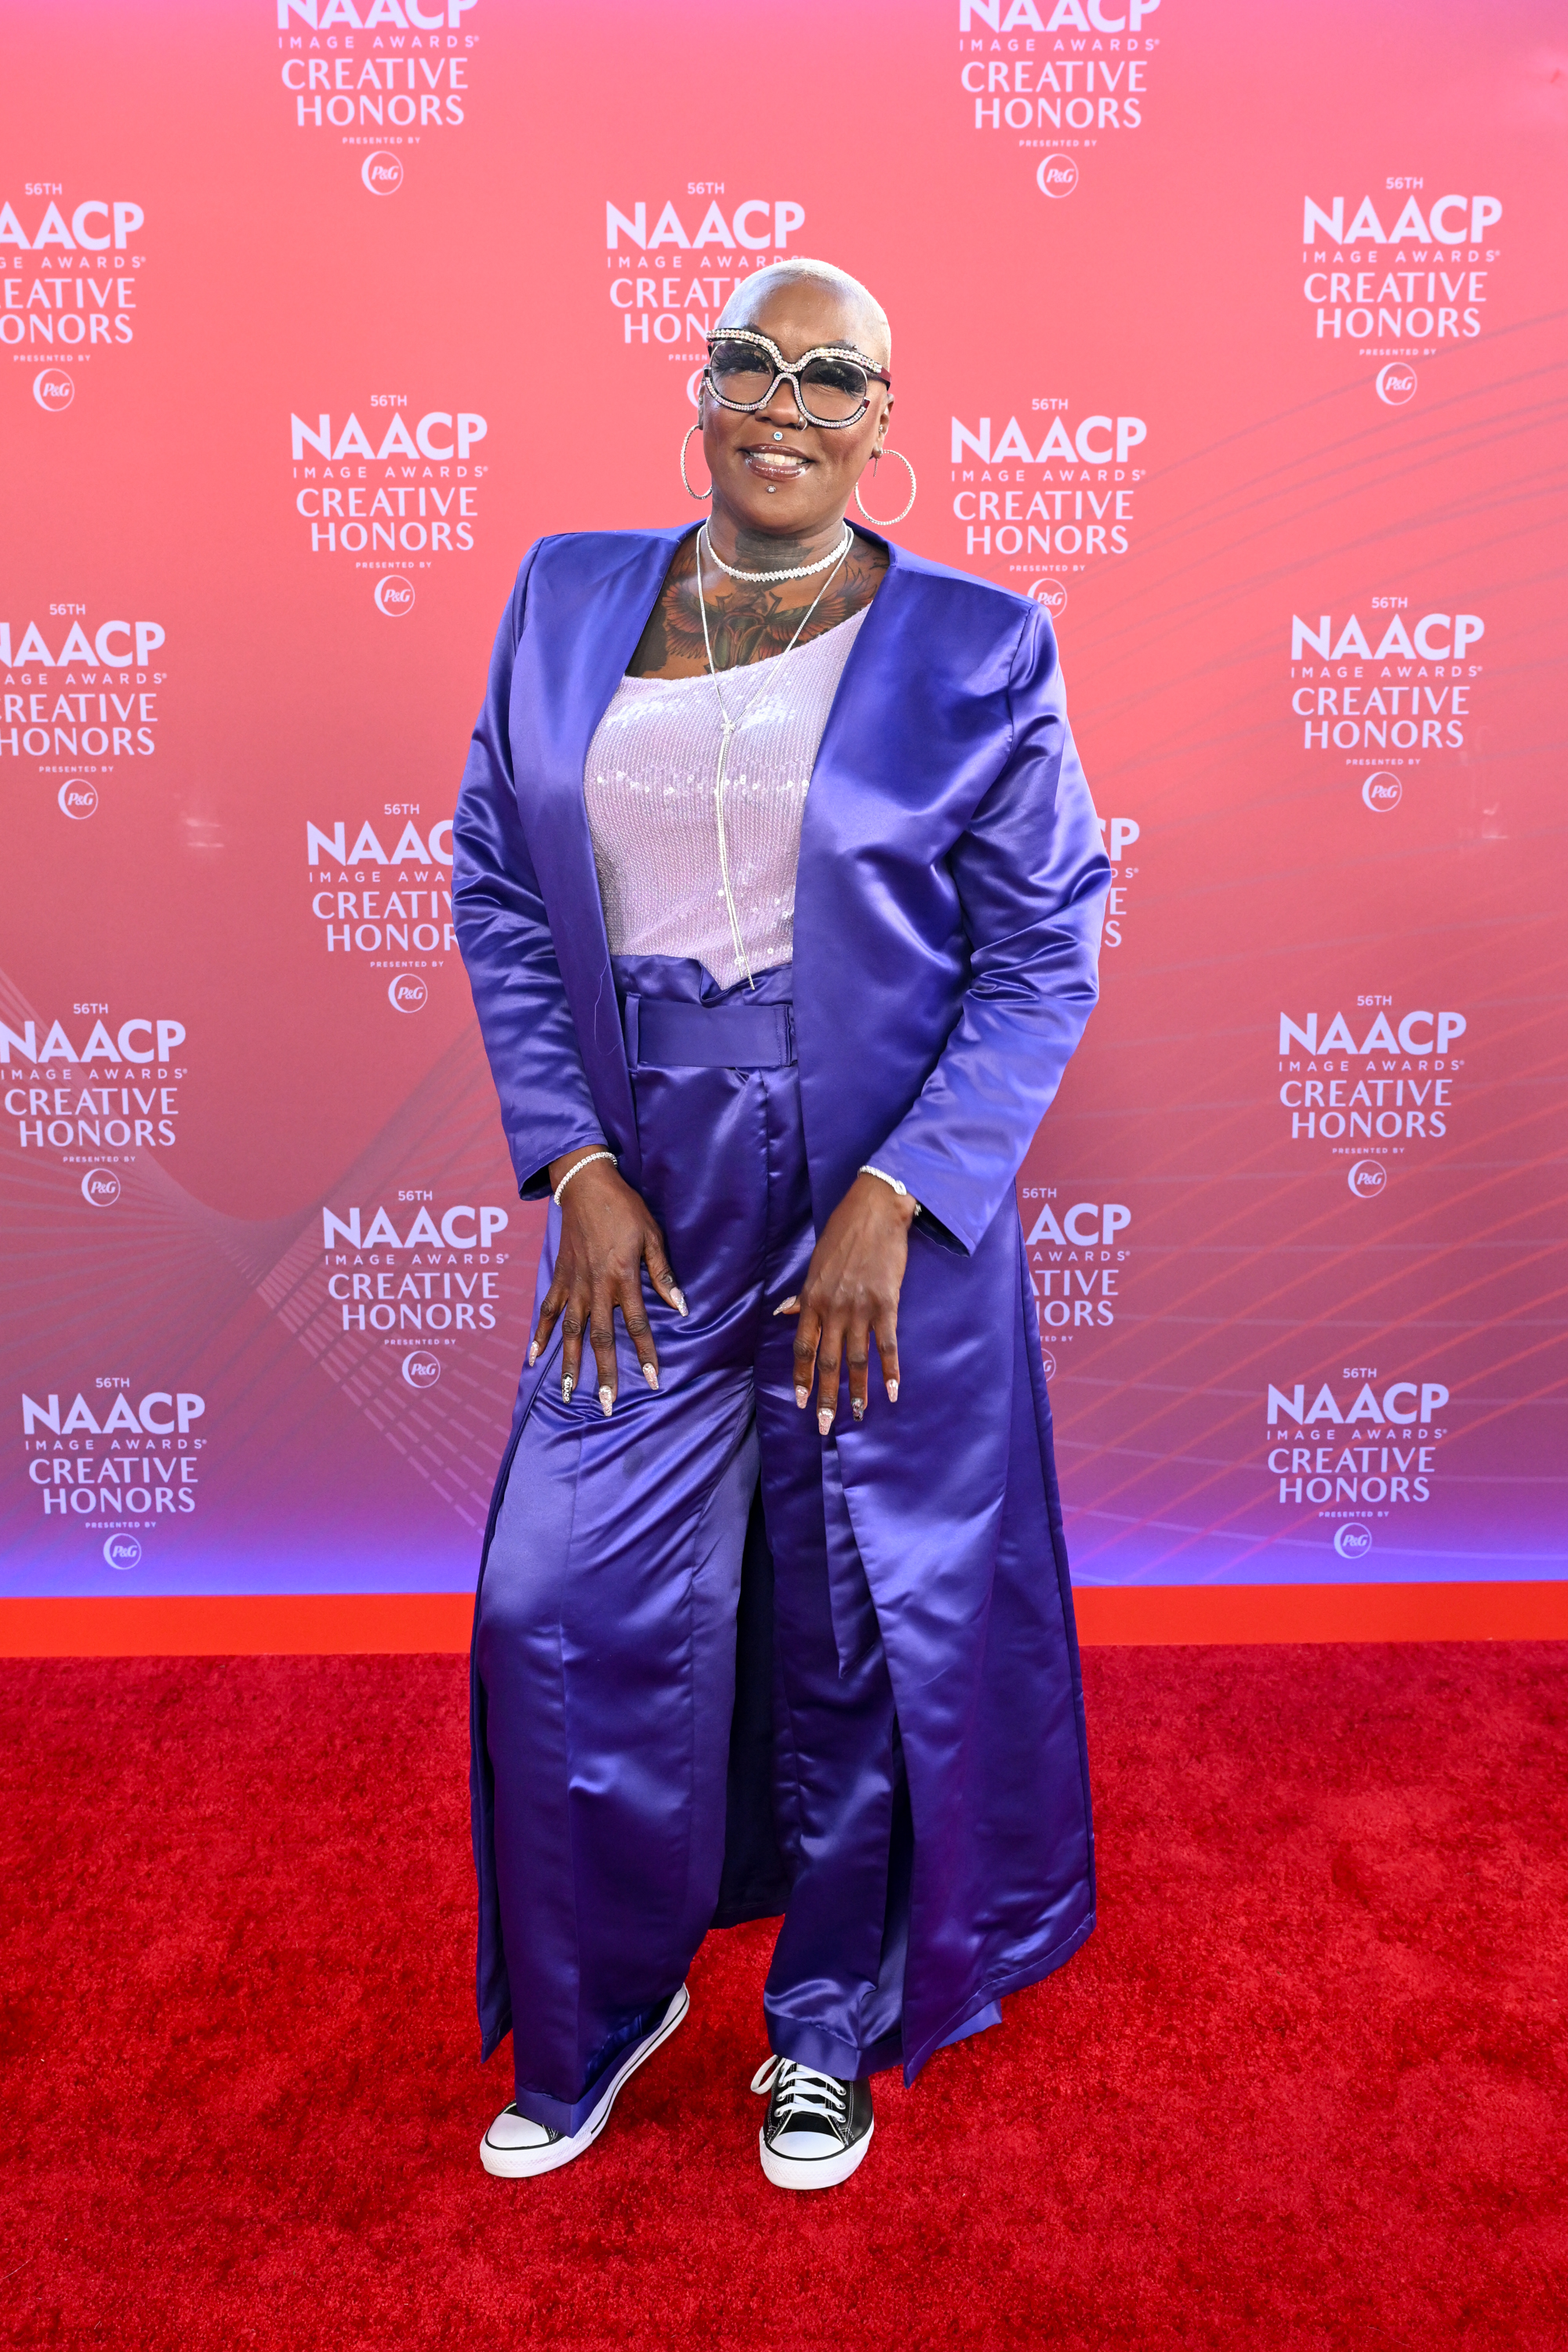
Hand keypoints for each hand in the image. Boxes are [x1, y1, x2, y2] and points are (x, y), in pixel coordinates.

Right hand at [531, 1150, 685, 1414]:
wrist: (585, 1186)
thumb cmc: (623, 1209)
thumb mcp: (652, 1236)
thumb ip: (662, 1274)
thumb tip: (680, 1306)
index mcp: (622, 1278)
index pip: (636, 1324)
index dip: (645, 1354)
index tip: (651, 1380)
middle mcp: (596, 1287)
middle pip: (600, 1338)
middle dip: (605, 1373)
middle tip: (607, 1404)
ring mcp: (574, 1285)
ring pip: (571, 1332)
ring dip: (570, 1364)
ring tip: (569, 1393)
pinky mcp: (559, 1278)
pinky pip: (548, 1311)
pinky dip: (540, 1335)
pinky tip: (534, 1358)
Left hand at [777, 1173, 914, 1433]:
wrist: (875, 1211)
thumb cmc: (843, 1234)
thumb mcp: (815, 1264)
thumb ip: (803, 1295)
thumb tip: (783, 1311)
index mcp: (812, 1299)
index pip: (803, 1347)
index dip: (802, 1377)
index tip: (801, 1403)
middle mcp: (833, 1308)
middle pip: (827, 1361)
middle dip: (826, 1397)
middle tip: (825, 1426)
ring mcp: (860, 1308)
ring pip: (856, 1359)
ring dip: (857, 1391)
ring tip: (859, 1416)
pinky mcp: (886, 1304)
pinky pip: (887, 1345)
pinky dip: (890, 1371)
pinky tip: (893, 1392)